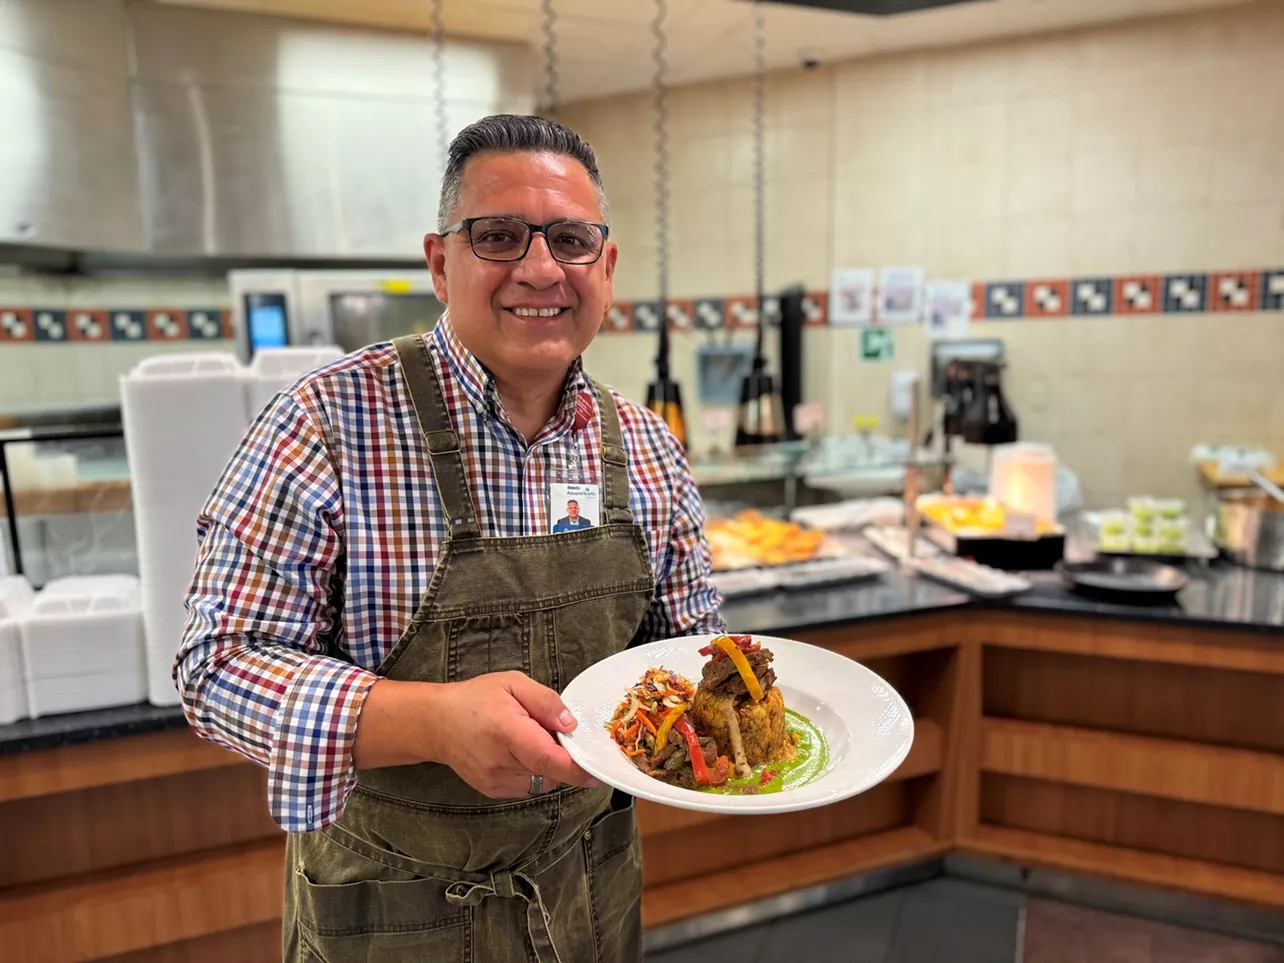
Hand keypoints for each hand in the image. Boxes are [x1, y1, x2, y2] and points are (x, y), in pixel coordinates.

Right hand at [427, 671, 599, 797]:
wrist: (436, 723)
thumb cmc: (475, 699)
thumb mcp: (512, 683)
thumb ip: (545, 701)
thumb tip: (571, 723)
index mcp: (507, 732)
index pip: (548, 759)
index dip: (577, 768)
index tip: (597, 770)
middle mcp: (500, 762)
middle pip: (550, 772)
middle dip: (563, 757)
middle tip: (551, 733)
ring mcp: (495, 781)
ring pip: (542, 782)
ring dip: (547, 765)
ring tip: (529, 740)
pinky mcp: (493, 791)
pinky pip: (528, 786)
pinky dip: (533, 772)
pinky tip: (518, 752)